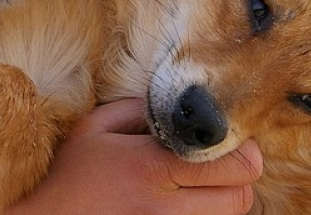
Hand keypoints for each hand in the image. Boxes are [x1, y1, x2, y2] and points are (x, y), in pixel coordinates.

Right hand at [0, 98, 261, 214]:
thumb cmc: (66, 174)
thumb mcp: (94, 127)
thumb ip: (138, 109)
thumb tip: (177, 106)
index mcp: (151, 166)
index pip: (234, 165)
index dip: (244, 151)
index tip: (230, 141)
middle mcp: (163, 206)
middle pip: (241, 199)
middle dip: (239, 180)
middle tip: (221, 166)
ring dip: (223, 202)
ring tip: (201, 187)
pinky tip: (184, 204)